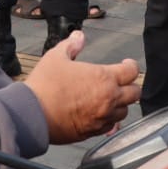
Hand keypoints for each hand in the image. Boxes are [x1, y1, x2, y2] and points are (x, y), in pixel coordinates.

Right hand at [23, 32, 138, 143]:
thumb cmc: (45, 84)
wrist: (32, 114)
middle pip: (135, 93)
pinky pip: (110, 126)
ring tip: (109, 98)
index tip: (125, 64)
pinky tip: (99, 113)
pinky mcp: (93, 132)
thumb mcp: (56, 57)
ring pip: (124, 112)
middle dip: (131, 85)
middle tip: (121, 82)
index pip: (131, 71)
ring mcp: (102, 118)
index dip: (131, 65)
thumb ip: (71, 45)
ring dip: (120, 104)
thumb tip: (79, 36)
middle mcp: (108, 99)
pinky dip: (109, 119)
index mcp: (103, 78)